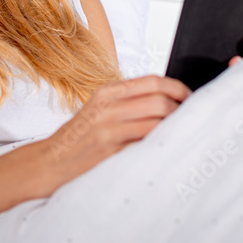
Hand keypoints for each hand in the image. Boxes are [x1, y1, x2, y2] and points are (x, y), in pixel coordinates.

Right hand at [42, 75, 190, 189]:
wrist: (51, 161)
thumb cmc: (81, 137)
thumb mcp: (99, 109)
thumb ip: (128, 101)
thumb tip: (168, 100)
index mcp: (107, 91)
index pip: (153, 81)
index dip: (178, 88)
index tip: (189, 98)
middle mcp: (108, 106)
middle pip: (159, 100)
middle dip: (181, 110)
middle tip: (190, 119)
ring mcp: (108, 129)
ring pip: (156, 121)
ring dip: (175, 128)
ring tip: (181, 133)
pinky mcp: (110, 151)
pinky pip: (146, 144)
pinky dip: (161, 144)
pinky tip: (166, 148)